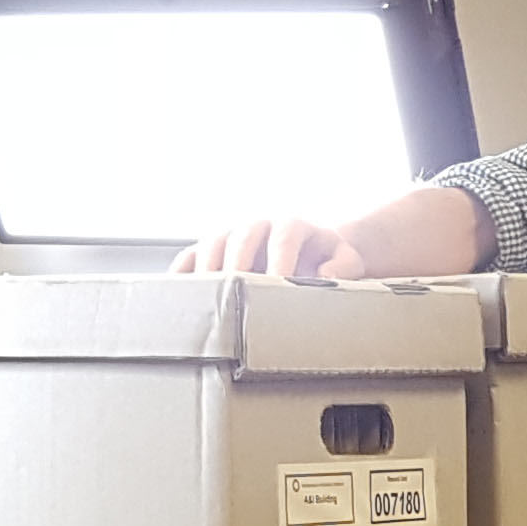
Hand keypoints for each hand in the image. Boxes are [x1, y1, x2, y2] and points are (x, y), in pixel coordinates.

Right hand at [177, 215, 366, 278]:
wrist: (308, 253)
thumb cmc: (325, 260)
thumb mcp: (346, 261)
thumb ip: (344, 265)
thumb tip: (325, 274)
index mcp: (291, 225)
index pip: (283, 238)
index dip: (280, 261)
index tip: (279, 286)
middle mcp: (258, 226)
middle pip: (240, 238)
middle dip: (238, 266)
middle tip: (237, 296)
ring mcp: (231, 236)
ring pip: (212, 245)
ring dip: (209, 271)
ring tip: (208, 300)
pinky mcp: (211, 251)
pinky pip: (189, 256)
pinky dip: (182, 274)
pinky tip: (180, 295)